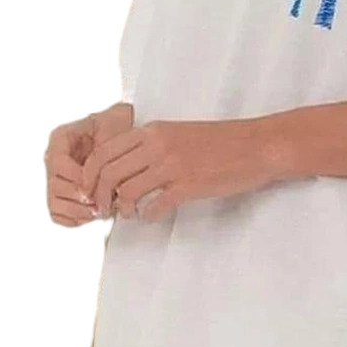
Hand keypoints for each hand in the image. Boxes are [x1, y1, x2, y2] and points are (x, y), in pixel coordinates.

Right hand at [44, 101, 134, 226]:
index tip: (94, 185)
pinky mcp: (62, 195)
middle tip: (102, 202)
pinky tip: (93, 213)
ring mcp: (56, 178)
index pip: (57, 162)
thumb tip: (100, 174)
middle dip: (80, 198)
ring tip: (101, 209)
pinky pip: (59, 215)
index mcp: (60, 139)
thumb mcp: (113, 128)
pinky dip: (76, 218)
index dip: (76, 177)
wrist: (123, 132)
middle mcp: (54, 159)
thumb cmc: (117, 128)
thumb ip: (104, 148)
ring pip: (55, 204)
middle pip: (54, 187)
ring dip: (79, 211)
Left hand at [81, 116, 279, 221]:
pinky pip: (154, 206)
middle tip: (103, 210)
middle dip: (98, 196)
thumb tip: (126, 168)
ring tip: (129, 214)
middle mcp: (157, 145)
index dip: (89, 175)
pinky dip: (147, 216)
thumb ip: (151, 145)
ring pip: (126, 191)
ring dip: (122, 209)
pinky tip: (152, 216)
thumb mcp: (178, 133)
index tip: (92, 191)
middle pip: (107, 172)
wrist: (258, 145)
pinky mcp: (188, 185)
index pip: (103, 151)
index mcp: (152, 130)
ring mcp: (172, 165)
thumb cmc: (221, 141)